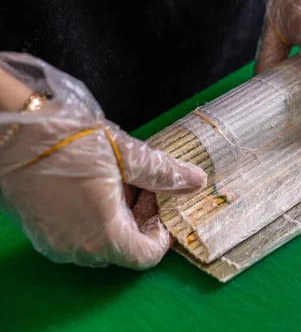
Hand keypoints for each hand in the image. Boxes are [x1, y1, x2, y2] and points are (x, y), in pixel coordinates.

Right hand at [0, 52, 205, 269]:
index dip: (163, 231)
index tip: (164, 203)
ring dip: (120, 217)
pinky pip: (78, 235)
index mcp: (104, 236)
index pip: (147, 255)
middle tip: (144, 186)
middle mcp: (78, 249)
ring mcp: (55, 243)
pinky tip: (95, 185)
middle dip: (142, 219)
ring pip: (102, 242)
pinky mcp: (40, 232)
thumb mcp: (127, 155)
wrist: (12, 131)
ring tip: (120, 180)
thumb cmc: (68, 142)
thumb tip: (196, 181)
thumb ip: (165, 174)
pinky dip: (95, 218)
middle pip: (125, 249)